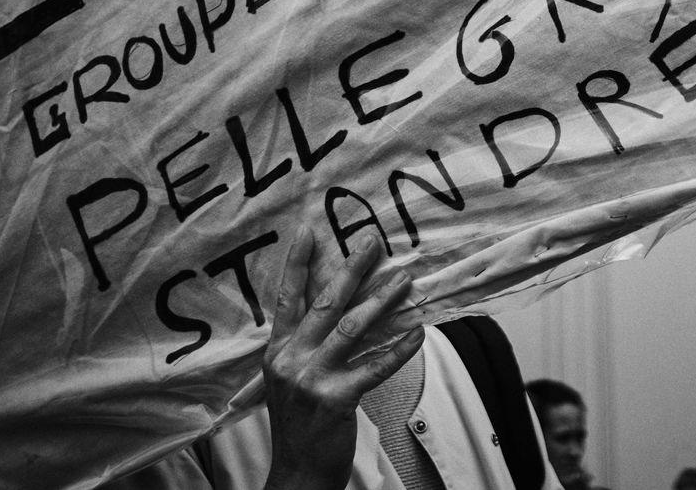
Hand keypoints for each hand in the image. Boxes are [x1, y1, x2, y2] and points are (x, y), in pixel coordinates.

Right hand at [261, 230, 424, 489]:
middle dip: (350, 269)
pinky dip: (400, 348)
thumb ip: (307, 345)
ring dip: (382, 300)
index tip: (309, 229)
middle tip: (372, 243)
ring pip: (352, 328)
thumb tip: (341, 308)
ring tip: (405, 280)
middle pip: (324, 304)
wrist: (298, 471)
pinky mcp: (337, 398)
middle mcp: (291, 360)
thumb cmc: (300, 423)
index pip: (286, 298)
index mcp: (278, 351)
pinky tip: (418, 332)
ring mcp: (312, 379)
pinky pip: (375, 366)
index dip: (297, 263)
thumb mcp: (290, 378)